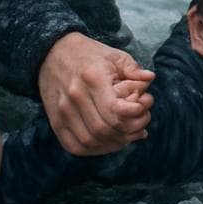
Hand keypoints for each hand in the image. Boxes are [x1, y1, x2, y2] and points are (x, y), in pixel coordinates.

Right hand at [38, 32, 155, 155]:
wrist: (52, 54)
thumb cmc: (89, 55)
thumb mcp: (114, 55)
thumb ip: (133, 69)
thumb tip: (150, 79)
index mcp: (92, 78)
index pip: (114, 108)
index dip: (133, 114)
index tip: (142, 110)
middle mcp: (75, 96)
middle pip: (104, 129)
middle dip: (127, 133)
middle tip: (141, 127)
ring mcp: (63, 112)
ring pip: (90, 141)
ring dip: (113, 144)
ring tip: (128, 136)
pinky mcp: (55, 122)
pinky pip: (74, 146)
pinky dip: (94, 149)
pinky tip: (108, 143)